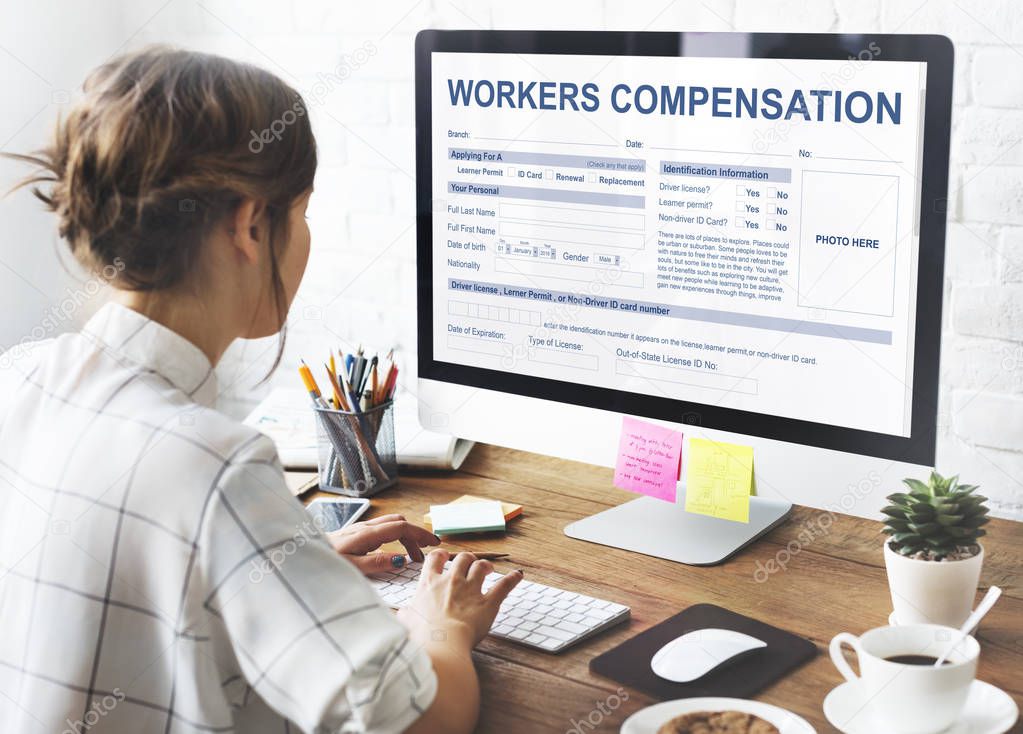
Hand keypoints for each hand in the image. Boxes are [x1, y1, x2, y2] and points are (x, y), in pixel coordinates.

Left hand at [326, 513, 439, 575]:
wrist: (303, 554)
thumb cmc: (325, 562)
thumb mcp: (352, 567)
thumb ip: (377, 563)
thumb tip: (401, 560)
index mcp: (367, 534)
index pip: (401, 527)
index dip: (420, 534)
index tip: (434, 544)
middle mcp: (365, 527)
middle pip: (399, 523)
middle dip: (415, 535)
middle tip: (424, 554)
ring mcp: (360, 529)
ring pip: (391, 524)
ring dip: (405, 536)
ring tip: (412, 556)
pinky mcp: (355, 533)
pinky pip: (382, 529)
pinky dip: (395, 537)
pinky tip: (393, 552)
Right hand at [397, 549, 523, 649]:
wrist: (440, 643)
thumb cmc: (422, 635)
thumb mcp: (406, 621)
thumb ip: (406, 614)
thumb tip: (401, 614)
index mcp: (430, 584)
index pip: (435, 559)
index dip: (442, 555)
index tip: (445, 557)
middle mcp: (451, 581)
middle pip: (462, 558)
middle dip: (467, 559)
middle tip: (469, 564)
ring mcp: (470, 590)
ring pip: (481, 566)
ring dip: (485, 566)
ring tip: (488, 568)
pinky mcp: (488, 603)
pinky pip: (503, 586)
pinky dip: (512, 579)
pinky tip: (518, 575)